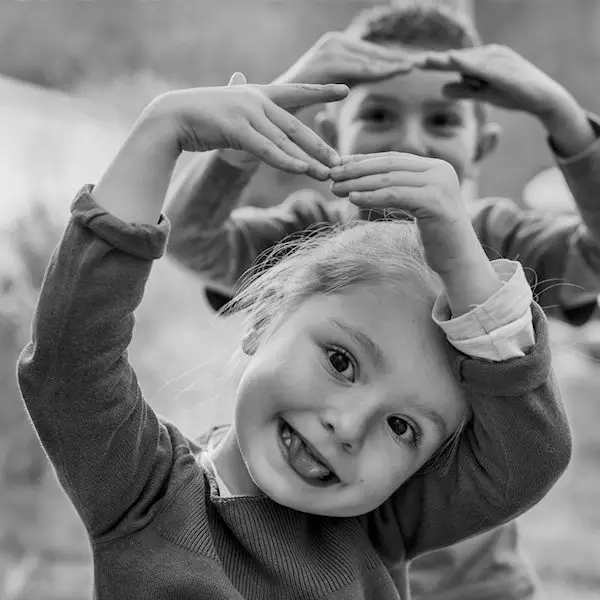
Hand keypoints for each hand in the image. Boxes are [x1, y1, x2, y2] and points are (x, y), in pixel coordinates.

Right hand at [151, 73, 348, 178]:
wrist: (170, 117)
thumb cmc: (200, 115)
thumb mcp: (228, 106)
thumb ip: (242, 101)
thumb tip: (239, 77)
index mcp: (258, 93)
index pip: (296, 91)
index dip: (321, 90)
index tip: (345, 90)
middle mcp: (256, 100)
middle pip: (296, 125)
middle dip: (320, 145)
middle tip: (341, 160)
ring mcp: (247, 113)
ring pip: (285, 140)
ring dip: (308, 159)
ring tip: (328, 173)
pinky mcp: (236, 129)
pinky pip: (267, 149)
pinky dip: (286, 161)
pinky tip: (303, 170)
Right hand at [276, 31, 414, 86]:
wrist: (278, 104)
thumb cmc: (306, 98)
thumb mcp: (336, 85)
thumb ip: (356, 78)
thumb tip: (376, 77)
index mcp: (337, 44)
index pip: (370, 52)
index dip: (392, 58)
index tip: (413, 63)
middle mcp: (335, 41)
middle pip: (373, 52)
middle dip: (397, 58)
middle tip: (422, 62)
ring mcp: (331, 48)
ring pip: (369, 59)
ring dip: (392, 63)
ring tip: (413, 67)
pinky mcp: (328, 60)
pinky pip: (359, 67)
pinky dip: (379, 71)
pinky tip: (397, 72)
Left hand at [330, 153, 469, 273]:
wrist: (458, 258)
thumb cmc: (434, 234)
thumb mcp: (416, 203)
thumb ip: (400, 187)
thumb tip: (363, 177)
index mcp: (436, 167)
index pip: (394, 158)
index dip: (365, 160)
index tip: (340, 164)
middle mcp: (441, 170)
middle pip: (389, 165)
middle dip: (357, 169)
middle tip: (332, 175)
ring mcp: (440, 185)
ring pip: (389, 179)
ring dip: (359, 183)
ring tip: (336, 189)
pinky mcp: (435, 202)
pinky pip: (395, 195)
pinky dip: (371, 196)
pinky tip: (353, 199)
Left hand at [415, 44, 572, 123]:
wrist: (545, 100)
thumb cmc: (515, 95)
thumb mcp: (484, 94)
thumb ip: (465, 90)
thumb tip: (442, 89)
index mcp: (484, 60)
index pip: (455, 62)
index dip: (434, 63)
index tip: (412, 65)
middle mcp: (491, 55)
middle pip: (458, 57)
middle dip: (435, 59)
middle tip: (412, 61)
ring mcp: (500, 60)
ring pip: (468, 60)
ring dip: (447, 59)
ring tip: (426, 60)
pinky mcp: (507, 70)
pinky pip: (485, 67)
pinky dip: (469, 63)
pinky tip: (454, 61)